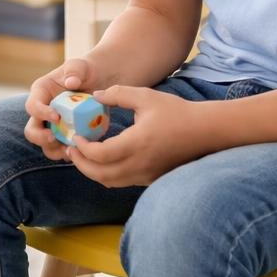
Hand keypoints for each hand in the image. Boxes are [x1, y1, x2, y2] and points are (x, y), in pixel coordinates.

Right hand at [23, 58, 99, 161]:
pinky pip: (63, 150)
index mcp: (40, 93)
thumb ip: (75, 71)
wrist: (98, 82)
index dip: (40, 113)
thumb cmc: (84, 71)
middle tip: (54, 138)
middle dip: (40, 137)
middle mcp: (42, 112)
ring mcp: (53, 127)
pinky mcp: (66, 136)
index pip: (32, 106)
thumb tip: (70, 83)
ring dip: (55, 150)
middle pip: (31, 130)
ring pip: (46, 146)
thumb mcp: (80, 66)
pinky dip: (71, 154)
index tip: (56, 117)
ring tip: (69, 150)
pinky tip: (81, 152)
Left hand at [66, 85, 206, 187]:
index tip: (76, 137)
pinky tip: (105, 158)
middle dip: (81, 164)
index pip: (100, 155)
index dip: (83, 149)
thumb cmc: (175, 111)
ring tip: (84, 155)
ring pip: (111, 181)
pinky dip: (109, 173)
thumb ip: (118, 94)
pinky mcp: (151, 178)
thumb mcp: (145, 96)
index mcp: (136, 144)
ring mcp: (146, 175)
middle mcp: (140, 164)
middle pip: (100, 175)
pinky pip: (124, 181)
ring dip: (93, 171)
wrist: (204, 131)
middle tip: (72, 150)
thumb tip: (96, 95)